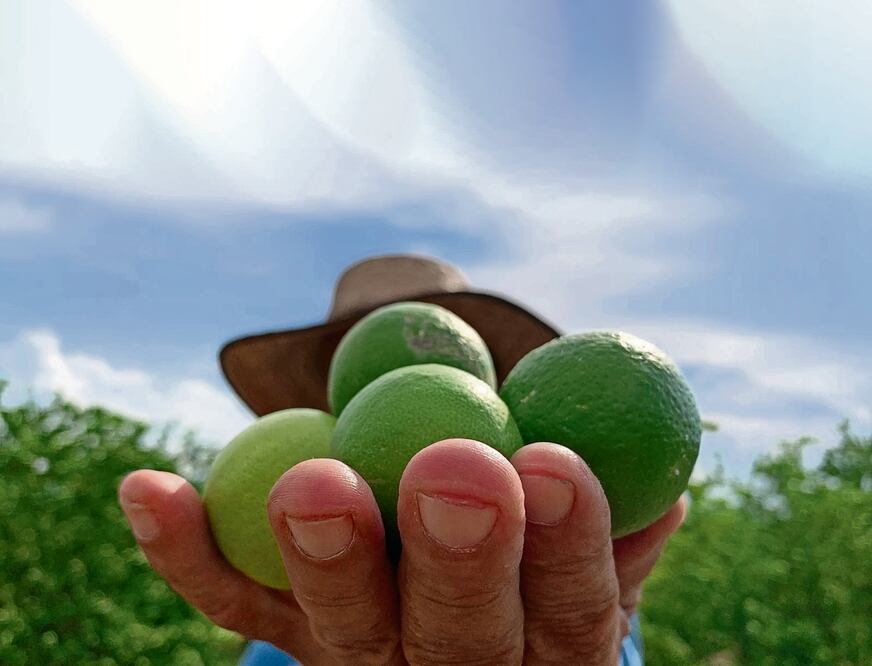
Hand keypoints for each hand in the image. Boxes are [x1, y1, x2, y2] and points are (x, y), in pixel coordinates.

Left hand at [119, 439, 683, 664]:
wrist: (437, 597)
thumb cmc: (526, 556)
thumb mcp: (582, 549)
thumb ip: (610, 521)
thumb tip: (662, 486)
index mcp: (542, 646)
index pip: (569, 610)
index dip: (567, 542)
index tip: (554, 458)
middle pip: (455, 634)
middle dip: (456, 555)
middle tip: (453, 464)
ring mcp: (357, 657)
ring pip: (337, 627)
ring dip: (324, 556)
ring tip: (312, 481)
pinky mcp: (283, 634)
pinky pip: (232, 603)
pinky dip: (186, 549)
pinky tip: (149, 488)